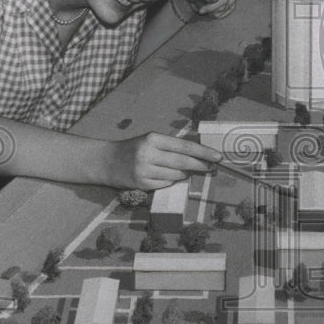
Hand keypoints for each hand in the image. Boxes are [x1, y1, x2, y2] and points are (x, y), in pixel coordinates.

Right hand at [103, 131, 221, 189]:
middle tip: (213, 168)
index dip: (203, 152)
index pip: (184, 146)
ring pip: (176, 176)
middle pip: (183, 162)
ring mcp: (144, 170)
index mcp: (153, 138)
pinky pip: (165, 185)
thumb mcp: (150, 140)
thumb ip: (171, 147)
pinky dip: (171, 182)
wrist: (106, 161)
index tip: (218, 156)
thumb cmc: (133, 149)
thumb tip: (198, 156)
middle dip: (201, 166)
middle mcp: (148, 153)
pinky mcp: (141, 183)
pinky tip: (168, 177)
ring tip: (185, 172)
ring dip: (184, 175)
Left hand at [177, 0, 236, 18]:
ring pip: (226, 10)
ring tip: (204, 8)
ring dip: (213, 13)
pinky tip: (209, 10)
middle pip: (225, 5)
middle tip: (202, 9)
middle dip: (213, 10)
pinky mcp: (232, 2)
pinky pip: (227, 13)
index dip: (212, 7)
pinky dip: (217, 14)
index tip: (201, 11)